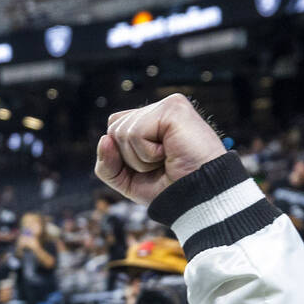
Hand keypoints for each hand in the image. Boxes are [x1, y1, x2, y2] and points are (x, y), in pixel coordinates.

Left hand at [94, 94, 224, 204]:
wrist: (198, 198)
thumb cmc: (170, 189)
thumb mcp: (128, 182)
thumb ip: (107, 165)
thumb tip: (104, 138)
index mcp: (151, 121)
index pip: (113, 128)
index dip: (120, 156)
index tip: (148, 168)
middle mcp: (158, 109)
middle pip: (113, 129)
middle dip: (129, 158)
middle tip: (159, 164)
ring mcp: (166, 106)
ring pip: (121, 132)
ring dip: (139, 158)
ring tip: (165, 159)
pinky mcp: (172, 108)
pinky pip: (135, 133)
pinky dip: (147, 153)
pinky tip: (169, 153)